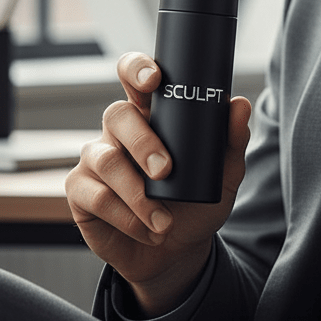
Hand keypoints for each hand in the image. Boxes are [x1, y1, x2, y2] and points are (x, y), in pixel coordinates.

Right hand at [64, 51, 251, 314]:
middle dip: (143, 142)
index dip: (137, 69)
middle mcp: (121, 131)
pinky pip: (96, 196)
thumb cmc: (198, 201)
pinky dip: (126, 215)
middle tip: (166, 170)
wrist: (177, 252)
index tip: (154, 80)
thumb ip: (233, 140)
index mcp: (153, 114)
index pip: (135, 77)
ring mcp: (97, 159)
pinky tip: (147, 228)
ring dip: (137, 192)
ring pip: (105, 159)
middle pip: (116, 114)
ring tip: (163, 220)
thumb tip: (239, 104)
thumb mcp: (224, 173)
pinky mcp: (81, 192)